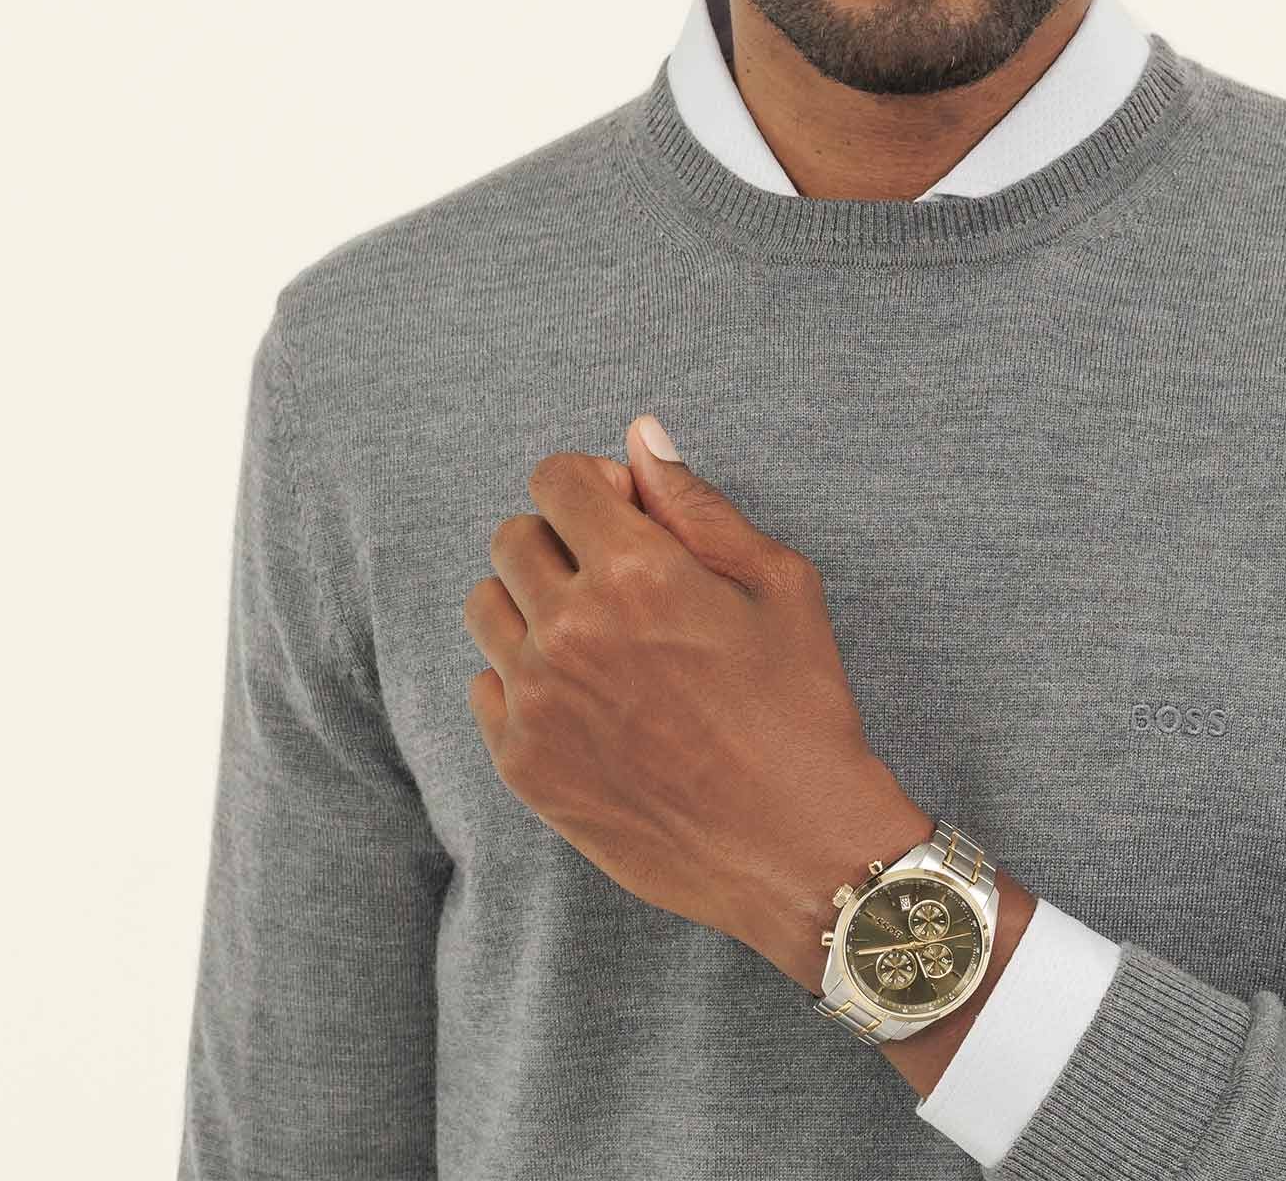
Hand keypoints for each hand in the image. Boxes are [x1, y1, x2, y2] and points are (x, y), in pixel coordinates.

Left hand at [462, 414, 908, 959]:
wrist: (795, 847)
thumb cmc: (800, 707)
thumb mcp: (778, 583)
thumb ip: (696, 503)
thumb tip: (640, 436)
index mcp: (636, 573)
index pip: (555, 480)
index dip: (593, 485)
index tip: (626, 516)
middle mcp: (570, 631)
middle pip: (512, 537)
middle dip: (561, 539)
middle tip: (617, 578)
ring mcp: (538, 703)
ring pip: (486, 608)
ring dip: (531, 604)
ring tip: (595, 638)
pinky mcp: (523, 766)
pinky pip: (484, 686)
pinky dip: (522, 678)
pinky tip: (586, 699)